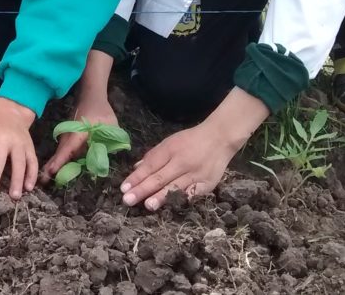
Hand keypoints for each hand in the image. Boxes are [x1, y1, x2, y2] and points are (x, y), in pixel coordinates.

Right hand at [41, 94, 117, 181]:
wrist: (91, 97)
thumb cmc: (101, 112)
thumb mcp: (110, 126)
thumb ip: (108, 143)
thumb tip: (103, 161)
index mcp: (79, 133)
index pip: (69, 149)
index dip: (61, 160)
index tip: (51, 171)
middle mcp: (69, 135)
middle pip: (60, 153)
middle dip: (51, 167)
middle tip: (42, 181)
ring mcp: (67, 135)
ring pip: (60, 152)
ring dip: (53, 164)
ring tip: (45, 178)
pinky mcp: (68, 137)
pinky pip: (63, 150)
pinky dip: (59, 159)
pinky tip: (54, 168)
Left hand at [120, 122, 237, 210]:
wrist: (220, 138)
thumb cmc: (190, 141)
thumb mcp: (170, 142)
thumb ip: (153, 156)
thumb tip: (136, 169)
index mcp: (170, 149)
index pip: (150, 165)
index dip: (136, 177)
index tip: (124, 188)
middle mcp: (182, 162)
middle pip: (160, 178)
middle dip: (142, 190)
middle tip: (128, 200)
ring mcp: (195, 174)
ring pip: (175, 187)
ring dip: (160, 197)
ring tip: (148, 205)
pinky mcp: (207, 184)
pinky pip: (192, 193)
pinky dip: (181, 199)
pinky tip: (170, 206)